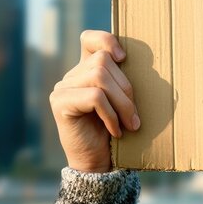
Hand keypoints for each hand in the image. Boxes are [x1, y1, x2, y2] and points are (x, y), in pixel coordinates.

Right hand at [49, 30, 138, 172]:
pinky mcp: (59, 103)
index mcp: (87, 71)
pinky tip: (116, 130)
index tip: (124, 58)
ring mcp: (62, 88)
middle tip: (134, 116)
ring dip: (122, 103)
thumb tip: (143, 64)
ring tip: (129, 124)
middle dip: (126, 89)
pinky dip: (111, 114)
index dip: (106, 40)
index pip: (89, 39)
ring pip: (99, 77)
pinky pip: (94, 97)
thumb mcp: (124, 101)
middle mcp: (72, 76)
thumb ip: (124, 81)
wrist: (99, 163)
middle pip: (103, 62)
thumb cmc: (118, 131)